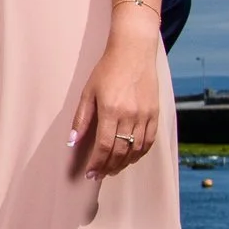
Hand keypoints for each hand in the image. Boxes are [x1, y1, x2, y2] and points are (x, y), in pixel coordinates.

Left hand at [70, 19, 162, 180]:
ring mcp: (145, 115)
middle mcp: (130, 115)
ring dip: (125, 163)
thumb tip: (72, 141)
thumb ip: (81, 118)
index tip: (90, 174)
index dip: (97, 163)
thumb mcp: (88, 92)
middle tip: (100, 175)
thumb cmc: (107, 70)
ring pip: (137, 149)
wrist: (133, 53)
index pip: (104, 146)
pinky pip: (150, 141)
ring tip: (113, 170)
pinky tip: (131, 158)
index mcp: (110, 110)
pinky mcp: (156, 113)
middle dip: (109, 167)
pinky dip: (140, 153)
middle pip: (121, 151)